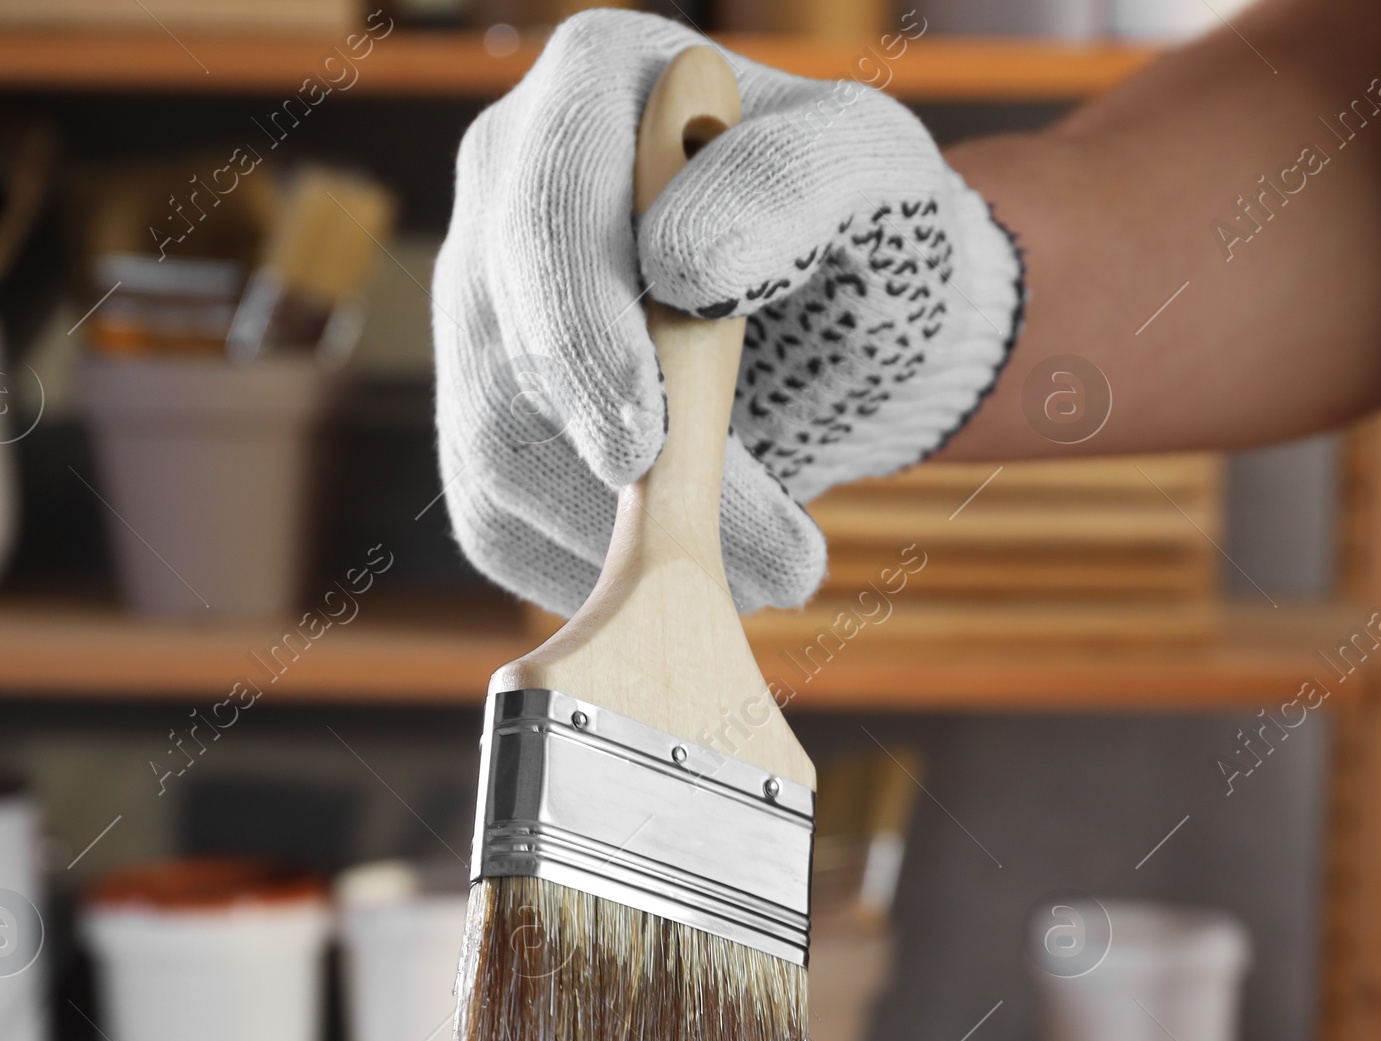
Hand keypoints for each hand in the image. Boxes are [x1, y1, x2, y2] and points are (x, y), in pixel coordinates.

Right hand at [433, 10, 1023, 618]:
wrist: (847, 310)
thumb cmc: (857, 217)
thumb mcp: (866, 168)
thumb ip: (792, 183)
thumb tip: (683, 265)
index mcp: (590, 91)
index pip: (544, 217)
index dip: (580, 340)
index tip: (642, 447)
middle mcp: (507, 192)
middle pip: (505, 360)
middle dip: (616, 483)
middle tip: (749, 561)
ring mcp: (486, 314)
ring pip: (497, 460)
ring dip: (622, 547)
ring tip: (770, 575)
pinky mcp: (490, 423)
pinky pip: (503, 528)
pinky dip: (593, 577)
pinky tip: (694, 581)